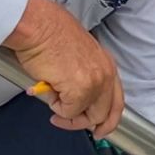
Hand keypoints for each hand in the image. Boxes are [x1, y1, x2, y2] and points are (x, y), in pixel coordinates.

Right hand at [6, 0, 124, 137]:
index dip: (107, 119)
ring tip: (50, 98)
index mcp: (107, 64)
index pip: (116, 101)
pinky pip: (68, 112)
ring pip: (87, 117)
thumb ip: (83, 79)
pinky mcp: (80, 90)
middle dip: (82, 123)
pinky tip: (46, 88)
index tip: (98, 128)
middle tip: (63, 120)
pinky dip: (55, 106)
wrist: (38, 26)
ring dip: (66, 114)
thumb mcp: (77, 57)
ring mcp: (95, 83)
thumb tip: (74, 102)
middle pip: (105, 114)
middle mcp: (106, 74)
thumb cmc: (49, 34)